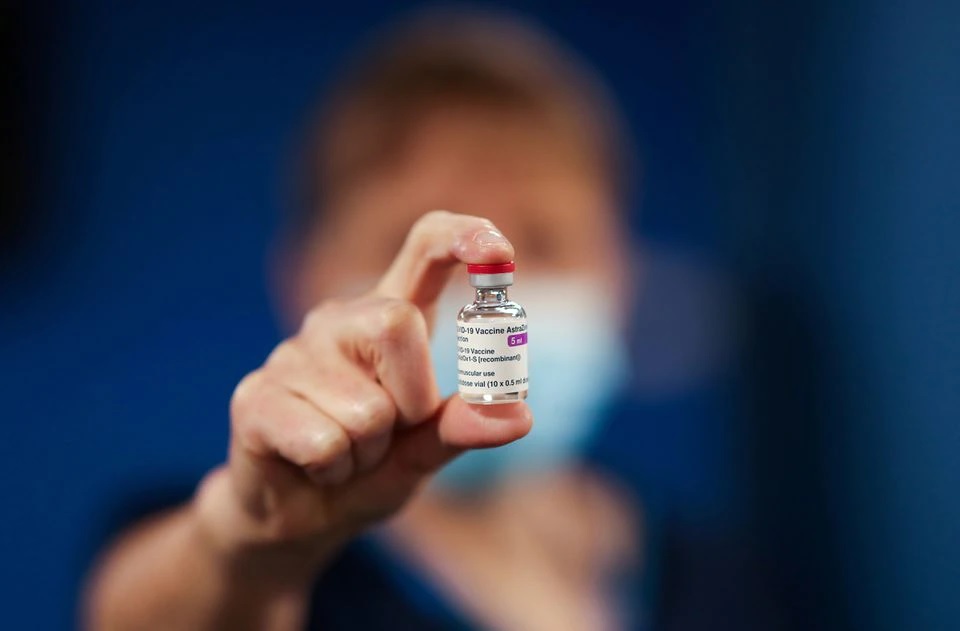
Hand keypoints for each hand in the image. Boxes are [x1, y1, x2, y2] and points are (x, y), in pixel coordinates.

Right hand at [195, 211, 531, 569]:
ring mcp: (292, 354)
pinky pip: (324, 443)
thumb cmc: (369, 467)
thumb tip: (519, 415)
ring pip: (365, 408)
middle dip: (411, 399)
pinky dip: (334, 471)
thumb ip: (461, 426)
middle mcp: (339, 321)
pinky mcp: (255, 395)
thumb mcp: (424, 450)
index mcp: (390, 318)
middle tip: (392, 431)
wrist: (300, 515)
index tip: (502, 252)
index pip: (425, 246)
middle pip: (396, 322)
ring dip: (369, 452)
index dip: (464, 236)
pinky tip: (315, 467)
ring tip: (347, 454)